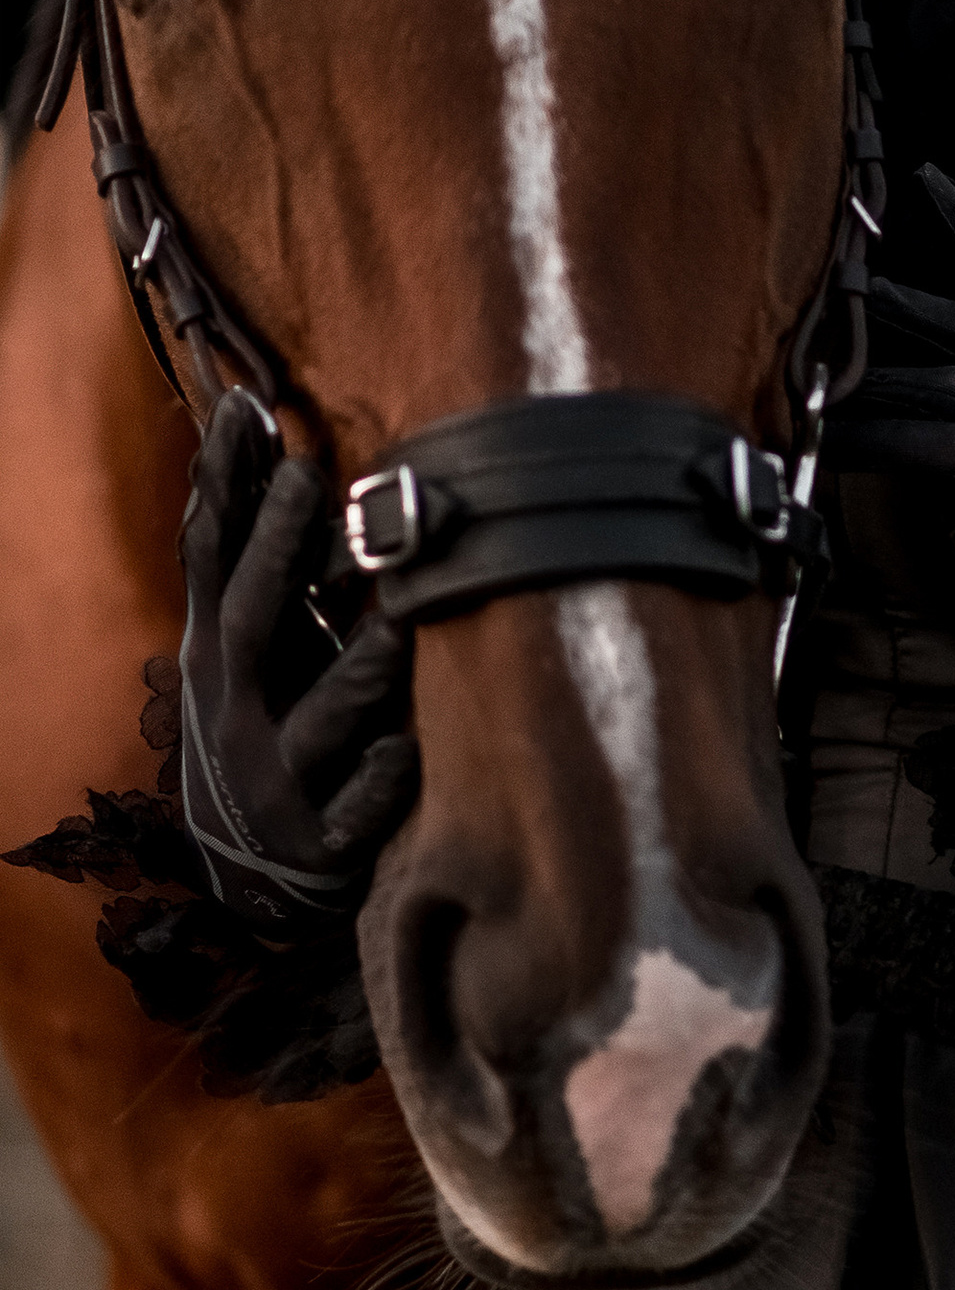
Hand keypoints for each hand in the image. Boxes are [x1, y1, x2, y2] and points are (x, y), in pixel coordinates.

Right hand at [178, 390, 418, 926]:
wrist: (251, 879)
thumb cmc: (270, 721)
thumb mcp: (253, 644)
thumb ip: (257, 547)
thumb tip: (251, 416)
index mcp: (223, 654)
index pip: (214, 558)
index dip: (227, 488)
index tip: (250, 410)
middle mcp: (239, 710)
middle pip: (251, 620)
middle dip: (276, 548)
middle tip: (310, 474)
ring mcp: (278, 780)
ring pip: (317, 723)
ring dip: (353, 673)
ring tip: (396, 625)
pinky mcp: (321, 843)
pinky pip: (351, 815)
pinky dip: (376, 786)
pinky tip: (405, 750)